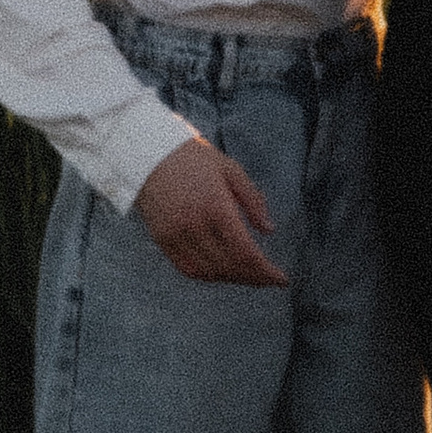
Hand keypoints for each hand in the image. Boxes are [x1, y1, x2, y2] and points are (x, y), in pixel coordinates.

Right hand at [135, 138, 287, 285]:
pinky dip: (209, 276)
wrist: (149, 153)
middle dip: (254, 278)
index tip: (282, 279)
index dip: (266, 271)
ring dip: (233, 279)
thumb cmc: (194, 158)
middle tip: (269, 279)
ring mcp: (175, 234)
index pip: (245, 252)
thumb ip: (253, 200)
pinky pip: (188, 268)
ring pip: (209, 272)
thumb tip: (269, 229)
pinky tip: (223, 273)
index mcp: (216, 205)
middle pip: (230, 266)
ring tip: (250, 276)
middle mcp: (194, 224)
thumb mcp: (231, 170)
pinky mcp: (162, 239)